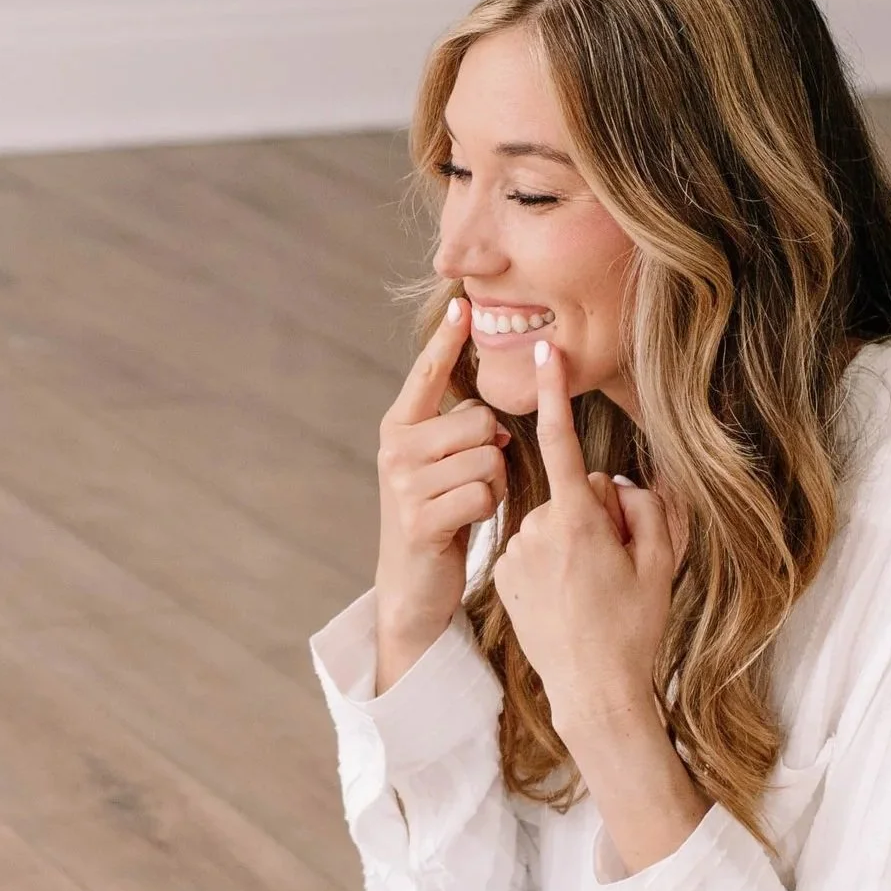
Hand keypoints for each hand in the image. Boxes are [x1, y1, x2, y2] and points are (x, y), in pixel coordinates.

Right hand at [374, 296, 509, 685]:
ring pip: (487, 457)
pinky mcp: (421, 519)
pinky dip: (488, 508)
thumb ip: (456, 429)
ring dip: (495, 483)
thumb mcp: (438, 464)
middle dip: (494, 450)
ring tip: (471, 501)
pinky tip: (467, 522)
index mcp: (398, 428)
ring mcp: (404, 485)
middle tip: (474, 478)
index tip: (463, 306)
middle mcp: (395, 449)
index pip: (427, 374)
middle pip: (479, 420)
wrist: (412, 584)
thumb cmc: (438, 515)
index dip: (446, 341)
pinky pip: (482, 493)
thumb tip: (493, 412)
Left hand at [489, 339, 684, 747]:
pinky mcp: (498, 575)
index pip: (564, 444)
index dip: (555, 396)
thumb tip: (618, 483)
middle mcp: (538, 530)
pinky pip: (530, 548)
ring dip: (572, 541)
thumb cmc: (633, 627)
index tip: (543, 354)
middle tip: (616, 565)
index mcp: (578, 521)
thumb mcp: (660, 561)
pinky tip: (564, 598)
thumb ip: (645, 506)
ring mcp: (513, 554)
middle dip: (595, 514)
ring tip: (590, 588)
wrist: (591, 690)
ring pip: (551, 521)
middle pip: (573, 493)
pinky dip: (549, 562)